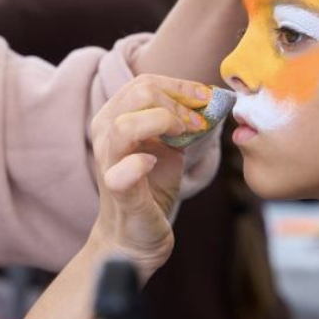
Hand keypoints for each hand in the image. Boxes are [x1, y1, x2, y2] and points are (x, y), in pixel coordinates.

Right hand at [88, 75, 211, 277]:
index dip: (181, 87)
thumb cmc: (150, 188)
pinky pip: (121, 173)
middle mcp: (105, 135)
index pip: (145, 82)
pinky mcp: (116, 192)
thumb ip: (181, 122)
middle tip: (198, 124)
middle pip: (139, 92)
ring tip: (184, 136)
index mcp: (114, 117)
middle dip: (178, 103)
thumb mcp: (168, 147)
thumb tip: (213, 98)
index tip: (206, 101)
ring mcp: (108, 163)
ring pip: (125, 124)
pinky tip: (154, 165)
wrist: (134, 236)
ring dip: (165, 123)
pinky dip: (140, 165)